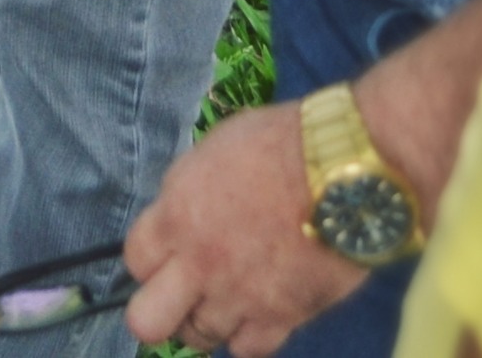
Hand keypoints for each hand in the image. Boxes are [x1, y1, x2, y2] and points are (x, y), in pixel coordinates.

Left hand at [119, 103, 364, 355]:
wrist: (346, 170)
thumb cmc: (281, 143)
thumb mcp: (213, 154)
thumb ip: (187, 195)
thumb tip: (181, 214)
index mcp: (176, 215)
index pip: (135, 261)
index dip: (150, 261)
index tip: (168, 257)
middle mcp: (198, 264)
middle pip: (147, 321)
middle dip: (160, 312)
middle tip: (184, 296)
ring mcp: (238, 296)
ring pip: (200, 337)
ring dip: (211, 320)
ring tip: (231, 299)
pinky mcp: (282, 317)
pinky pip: (248, 349)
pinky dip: (251, 335)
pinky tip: (261, 314)